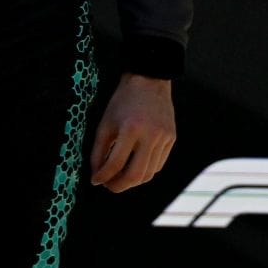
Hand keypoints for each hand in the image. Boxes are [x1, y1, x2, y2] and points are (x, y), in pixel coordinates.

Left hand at [89, 75, 174, 192]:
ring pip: (148, 174)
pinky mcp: (171, 139)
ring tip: (120, 177)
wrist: (150, 81)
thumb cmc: (123, 102)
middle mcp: (150, 135)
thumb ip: (98, 152)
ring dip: (132, 181)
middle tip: (108, 185)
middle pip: (135, 175)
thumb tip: (97, 177)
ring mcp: (164, 138)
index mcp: (130, 128)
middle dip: (118, 186)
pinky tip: (135, 165)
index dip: (102, 177)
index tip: (95, 180)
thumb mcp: (105, 124)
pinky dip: (145, 171)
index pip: (115, 164)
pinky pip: (158, 165)